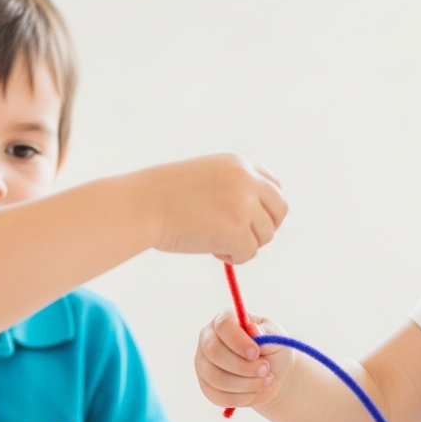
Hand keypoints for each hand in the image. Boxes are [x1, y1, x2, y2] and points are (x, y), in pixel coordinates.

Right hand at [134, 155, 287, 263]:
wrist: (141, 205)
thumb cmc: (161, 196)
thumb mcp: (204, 177)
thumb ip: (231, 188)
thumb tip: (251, 217)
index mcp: (239, 164)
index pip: (274, 187)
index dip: (264, 208)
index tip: (248, 221)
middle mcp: (247, 180)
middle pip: (279, 211)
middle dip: (262, 228)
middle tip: (237, 238)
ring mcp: (244, 205)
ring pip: (265, 235)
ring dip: (244, 244)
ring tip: (215, 243)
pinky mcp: (238, 230)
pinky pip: (249, 252)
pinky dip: (234, 257)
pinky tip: (212, 250)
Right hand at [195, 309, 292, 410]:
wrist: (271, 374)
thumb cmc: (273, 350)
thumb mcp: (276, 338)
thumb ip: (266, 333)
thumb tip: (252, 329)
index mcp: (225, 320)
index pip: (223, 326)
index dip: (238, 341)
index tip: (256, 353)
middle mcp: (208, 339)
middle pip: (214, 352)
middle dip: (243, 366)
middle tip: (266, 369)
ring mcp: (203, 363)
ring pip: (216, 377)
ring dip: (246, 383)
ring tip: (266, 380)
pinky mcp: (206, 386)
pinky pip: (218, 396)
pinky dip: (241, 397)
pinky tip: (255, 391)